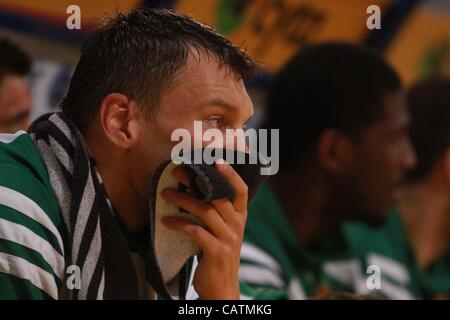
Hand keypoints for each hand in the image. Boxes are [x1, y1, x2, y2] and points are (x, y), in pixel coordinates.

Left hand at [161, 159, 247, 299]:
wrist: (221, 287)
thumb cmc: (217, 254)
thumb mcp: (221, 231)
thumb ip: (215, 212)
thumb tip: (193, 189)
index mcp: (240, 217)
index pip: (241, 190)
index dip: (231, 174)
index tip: (216, 160)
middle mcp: (237, 225)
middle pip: (217, 196)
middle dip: (196, 182)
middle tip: (177, 173)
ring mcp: (229, 238)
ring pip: (205, 211)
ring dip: (182, 200)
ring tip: (165, 194)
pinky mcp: (217, 251)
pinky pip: (195, 231)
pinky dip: (178, 224)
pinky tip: (165, 221)